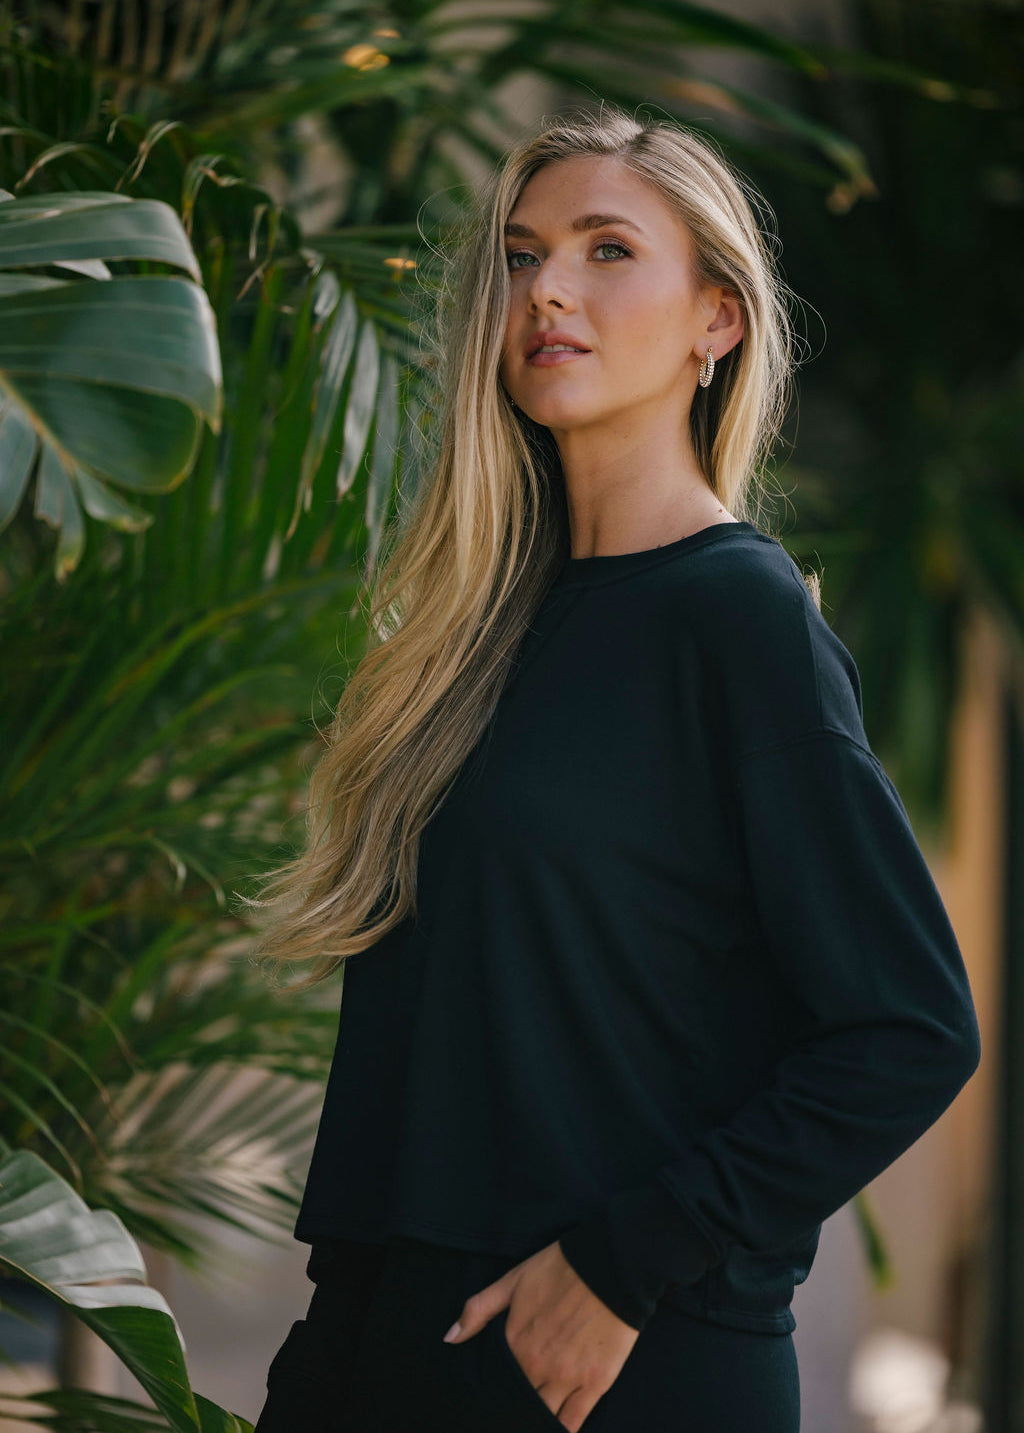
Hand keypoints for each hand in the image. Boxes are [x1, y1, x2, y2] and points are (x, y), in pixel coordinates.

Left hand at [442, 1239, 639, 1430]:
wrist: (612, 1264)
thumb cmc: (562, 1268)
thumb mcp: (513, 1280)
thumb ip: (479, 1310)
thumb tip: (450, 1338)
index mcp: (515, 1343)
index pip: (497, 1380)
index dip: (496, 1386)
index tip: (496, 1390)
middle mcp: (537, 1367)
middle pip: (518, 1401)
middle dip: (514, 1404)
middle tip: (514, 1403)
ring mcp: (567, 1378)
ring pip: (543, 1415)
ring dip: (535, 1417)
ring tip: (532, 1414)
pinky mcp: (595, 1383)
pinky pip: (573, 1422)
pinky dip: (561, 1429)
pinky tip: (555, 1428)